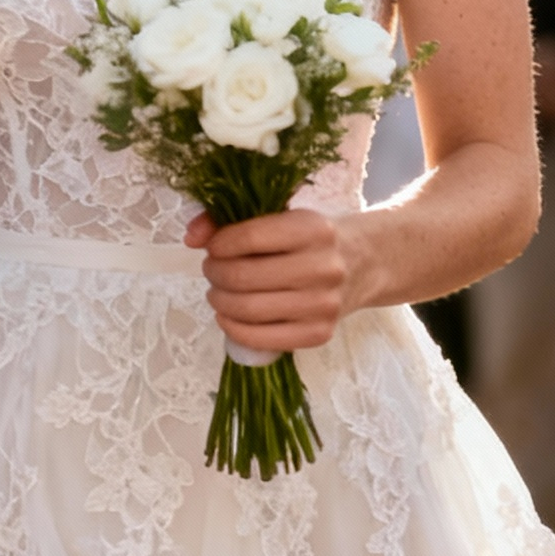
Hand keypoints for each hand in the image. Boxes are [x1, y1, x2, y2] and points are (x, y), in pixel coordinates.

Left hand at [186, 209, 352, 353]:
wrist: (363, 263)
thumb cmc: (310, 239)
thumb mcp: (281, 216)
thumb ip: (230, 220)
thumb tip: (191, 238)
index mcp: (312, 229)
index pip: (248, 238)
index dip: (218, 244)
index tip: (214, 247)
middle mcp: (323, 267)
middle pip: (243, 276)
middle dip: (214, 273)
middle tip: (212, 270)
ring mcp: (323, 304)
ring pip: (248, 309)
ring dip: (219, 301)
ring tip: (218, 291)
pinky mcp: (320, 334)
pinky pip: (262, 339)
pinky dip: (232, 328)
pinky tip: (227, 315)